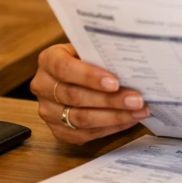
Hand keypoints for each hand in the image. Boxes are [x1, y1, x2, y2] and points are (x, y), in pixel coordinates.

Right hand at [30, 43, 149, 144]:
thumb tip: (129, 62)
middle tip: (137, 100)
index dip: (90, 77)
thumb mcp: (88, 49)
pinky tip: (129, 121)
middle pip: (75, 97)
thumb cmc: (85, 58)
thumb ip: (101, 54)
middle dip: (110, 100)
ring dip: (114, 117)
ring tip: (139, 112)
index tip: (115, 82)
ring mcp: (48, 111)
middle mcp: (42, 87)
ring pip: (81, 119)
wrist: (71, 74)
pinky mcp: (58, 131)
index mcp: (48, 60)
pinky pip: (85, 134)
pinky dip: (110, 128)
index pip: (65, 69)